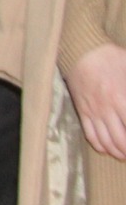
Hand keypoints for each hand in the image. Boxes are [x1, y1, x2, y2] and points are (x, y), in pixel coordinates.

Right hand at [67, 43, 125, 160]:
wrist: (82, 50)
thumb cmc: (111, 57)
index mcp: (120, 98)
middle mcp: (106, 109)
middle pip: (121, 141)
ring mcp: (93, 111)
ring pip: (106, 142)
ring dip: (117, 152)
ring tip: (124, 155)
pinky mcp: (82, 111)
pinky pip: (90, 135)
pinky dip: (100, 146)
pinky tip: (107, 149)